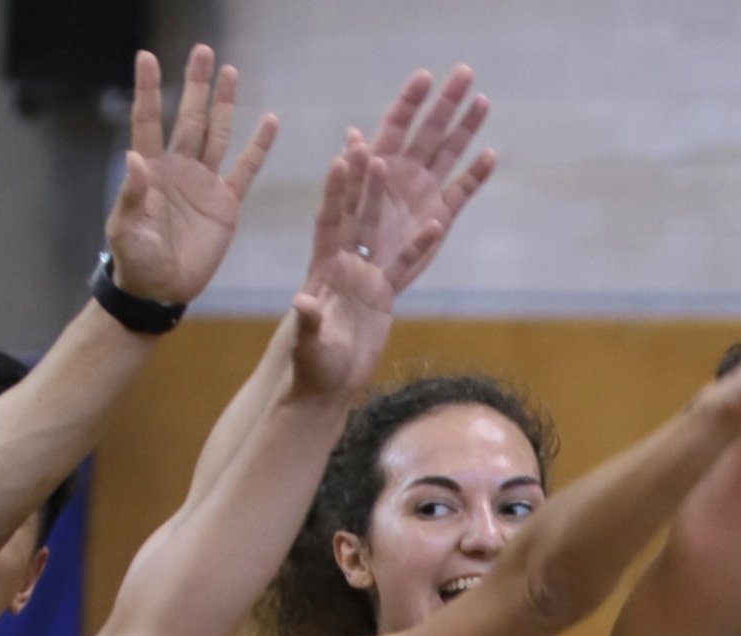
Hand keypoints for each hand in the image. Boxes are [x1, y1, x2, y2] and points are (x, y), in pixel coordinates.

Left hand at [105, 46, 280, 308]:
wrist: (161, 291)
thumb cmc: (136, 260)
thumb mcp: (125, 230)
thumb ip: (131, 194)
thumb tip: (135, 157)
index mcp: (150, 169)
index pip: (148, 120)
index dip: (148, 89)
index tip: (147, 57)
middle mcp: (178, 167)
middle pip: (189, 117)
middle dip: (195, 85)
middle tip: (203, 51)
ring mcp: (204, 183)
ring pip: (217, 134)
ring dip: (223, 104)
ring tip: (229, 71)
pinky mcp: (226, 204)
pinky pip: (245, 170)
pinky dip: (258, 146)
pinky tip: (268, 121)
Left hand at [289, 142, 426, 400]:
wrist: (329, 384)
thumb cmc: (312, 366)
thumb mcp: (309, 343)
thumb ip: (308, 321)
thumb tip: (302, 303)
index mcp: (322, 268)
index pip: (329, 222)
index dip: (335, 192)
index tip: (340, 158)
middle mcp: (343, 263)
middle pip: (355, 215)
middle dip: (362, 183)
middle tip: (372, 147)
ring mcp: (365, 274)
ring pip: (381, 231)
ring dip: (388, 201)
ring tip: (399, 168)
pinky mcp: (384, 292)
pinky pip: (407, 264)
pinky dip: (420, 245)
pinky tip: (438, 222)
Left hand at [355, 66, 498, 295]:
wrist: (353, 288)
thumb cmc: (336, 250)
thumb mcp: (334, 213)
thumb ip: (347, 177)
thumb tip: (351, 141)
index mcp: (376, 165)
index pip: (395, 124)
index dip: (409, 100)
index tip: (425, 76)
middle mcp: (402, 172)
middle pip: (428, 130)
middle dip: (445, 101)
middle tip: (464, 71)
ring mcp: (423, 193)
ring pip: (448, 153)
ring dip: (466, 128)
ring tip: (482, 100)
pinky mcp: (439, 219)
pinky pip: (460, 193)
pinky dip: (475, 175)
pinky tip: (490, 155)